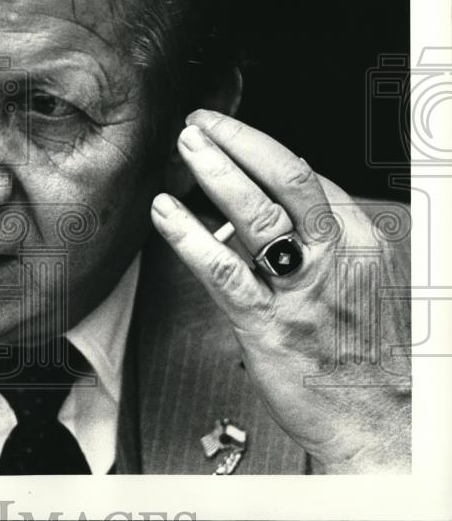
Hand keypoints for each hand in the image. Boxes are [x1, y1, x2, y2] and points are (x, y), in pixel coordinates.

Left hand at [150, 109, 410, 472]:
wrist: (380, 423)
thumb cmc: (364, 353)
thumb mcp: (359, 282)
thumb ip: (321, 241)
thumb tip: (278, 205)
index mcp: (356, 240)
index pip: (306, 177)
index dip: (259, 147)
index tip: (226, 131)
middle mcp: (333, 256)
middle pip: (286, 179)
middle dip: (239, 141)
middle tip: (200, 121)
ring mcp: (300, 290)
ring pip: (257, 215)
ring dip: (216, 172)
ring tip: (186, 144)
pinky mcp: (268, 325)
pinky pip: (223, 271)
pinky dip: (189, 236)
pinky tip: (165, 212)